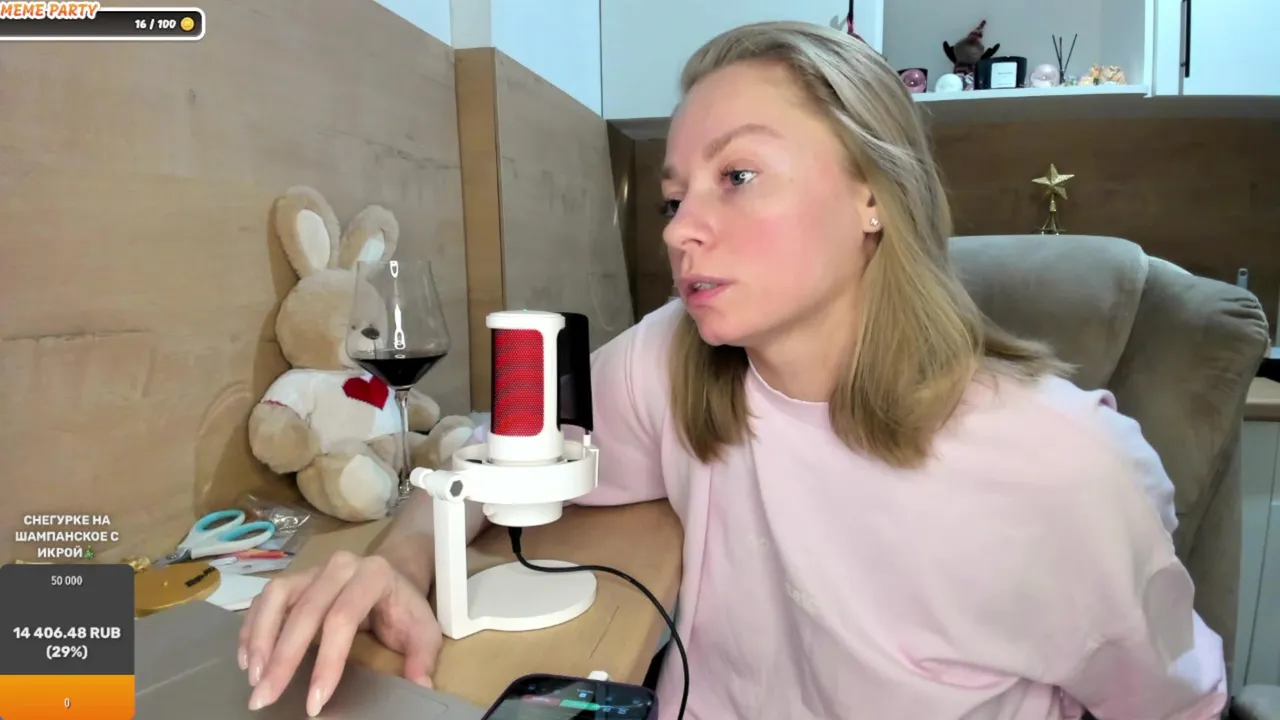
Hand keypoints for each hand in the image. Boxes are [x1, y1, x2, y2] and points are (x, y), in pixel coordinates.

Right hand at [238, 551, 440, 715]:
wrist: (394, 572)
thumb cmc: (405, 606)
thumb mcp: (424, 629)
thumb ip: (423, 657)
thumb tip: (420, 686)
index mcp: (373, 575)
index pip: (342, 619)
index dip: (327, 662)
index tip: (315, 701)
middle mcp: (339, 566)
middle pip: (305, 611)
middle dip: (282, 659)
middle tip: (264, 696)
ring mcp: (314, 569)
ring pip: (277, 597)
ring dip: (260, 638)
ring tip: (253, 677)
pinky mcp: (295, 577)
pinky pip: (266, 598)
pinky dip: (252, 627)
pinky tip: (247, 658)